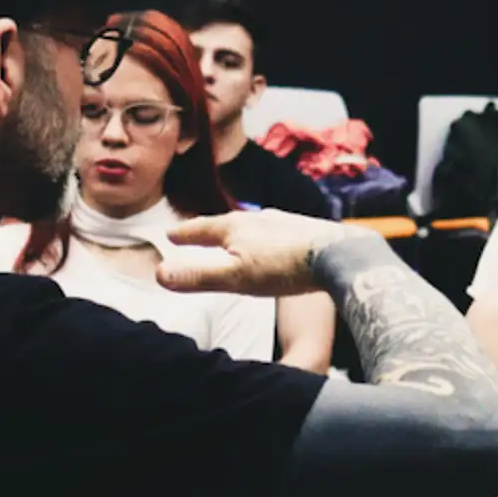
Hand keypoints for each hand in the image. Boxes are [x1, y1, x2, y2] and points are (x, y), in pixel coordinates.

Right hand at [157, 210, 370, 297]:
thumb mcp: (234, 278)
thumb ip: (197, 276)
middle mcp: (258, 218)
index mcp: (235, 227)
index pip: (201, 229)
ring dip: (239, 232)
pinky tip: (273, 246)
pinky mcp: (305, 231)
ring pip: (253, 226)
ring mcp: (284, 222)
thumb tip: (158, 274)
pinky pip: (276, 233)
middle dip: (211, 230)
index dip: (184, 234)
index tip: (169, 234)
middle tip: (198, 233)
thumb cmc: (283, 268)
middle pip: (226, 223)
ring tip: (235, 238)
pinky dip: (264, 239)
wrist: (338, 256)